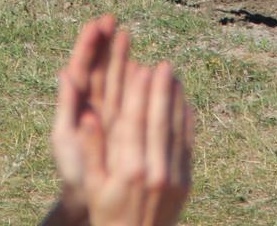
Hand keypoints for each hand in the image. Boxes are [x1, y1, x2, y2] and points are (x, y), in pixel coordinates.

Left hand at [51, 16, 116, 224]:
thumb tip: (64, 72)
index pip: (82, 67)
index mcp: (76, 103)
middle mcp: (92, 102)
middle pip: (99, 66)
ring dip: (119, 55)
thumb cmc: (73, 169)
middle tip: (111, 19)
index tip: (96, 24)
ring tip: (125, 33)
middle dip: (104, 42)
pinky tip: (142, 66)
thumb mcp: (64, 137)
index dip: (88, 44)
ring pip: (115, 76)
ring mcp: (109, 110)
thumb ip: (66, 105)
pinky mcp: (124, 121)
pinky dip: (133, 79)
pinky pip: (129, 95)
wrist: (89, 198)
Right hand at [76, 54, 192, 225]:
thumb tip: (88, 116)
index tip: (140, 69)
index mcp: (128, 170)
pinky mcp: (185, 184)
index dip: (138, 94)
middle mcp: (153, 172)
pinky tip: (185, 104)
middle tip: (162, 64)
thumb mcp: (92, 184)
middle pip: (158, 121)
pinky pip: (187, 146)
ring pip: (175, 131)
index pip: (134, 122)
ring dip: (176, 101)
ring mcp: (172, 178)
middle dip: (160, 90)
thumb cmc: (107, 213)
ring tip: (174, 76)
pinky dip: (187, 123)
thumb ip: (92, 149)